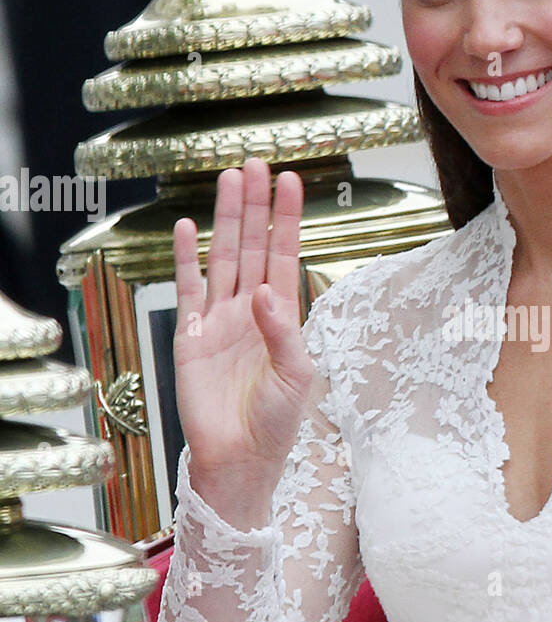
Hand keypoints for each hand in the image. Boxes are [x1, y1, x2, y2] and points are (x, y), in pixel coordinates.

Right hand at [172, 159, 314, 526]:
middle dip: (255, 206)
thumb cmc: (276, 423)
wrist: (239, 458)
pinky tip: (187, 228)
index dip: (287, 219)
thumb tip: (263, 292)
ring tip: (229, 179)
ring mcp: (220, 320)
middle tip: (256, 163)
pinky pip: (188, 289)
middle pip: (253, 246)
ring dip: (226, 220)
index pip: (285, 255)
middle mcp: (250, 311)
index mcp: (282, 316)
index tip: (291, 182)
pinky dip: (185, 259)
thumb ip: (283, 333)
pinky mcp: (191, 336)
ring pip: (222, 258)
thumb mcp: (296, 377)